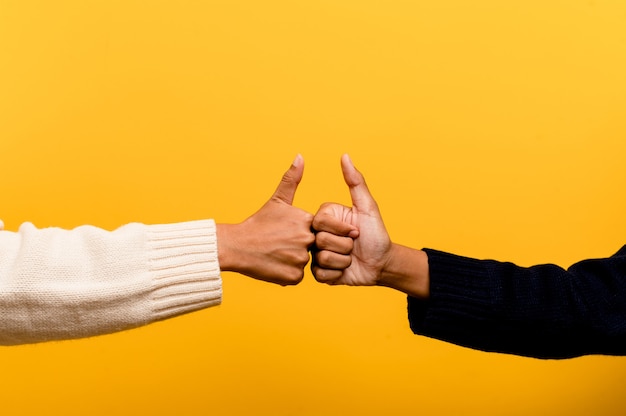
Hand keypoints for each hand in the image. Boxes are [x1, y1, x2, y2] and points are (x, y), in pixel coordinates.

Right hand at [217, 155, 314, 284]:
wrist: (236, 247)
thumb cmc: (258, 223)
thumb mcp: (277, 200)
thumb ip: (292, 179)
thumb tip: (300, 156)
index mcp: (306, 221)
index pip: (317, 230)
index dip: (301, 232)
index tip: (287, 232)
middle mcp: (306, 240)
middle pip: (312, 247)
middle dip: (298, 247)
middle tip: (280, 243)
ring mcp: (300, 260)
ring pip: (305, 262)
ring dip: (293, 260)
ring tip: (276, 253)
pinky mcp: (294, 277)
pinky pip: (297, 276)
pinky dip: (287, 273)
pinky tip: (274, 265)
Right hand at [311, 154, 429, 297]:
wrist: (382, 263)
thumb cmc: (376, 234)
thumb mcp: (367, 207)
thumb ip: (355, 182)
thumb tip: (345, 156)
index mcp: (325, 218)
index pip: (320, 222)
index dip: (342, 230)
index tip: (355, 231)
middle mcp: (318, 235)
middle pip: (320, 242)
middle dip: (344, 246)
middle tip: (353, 246)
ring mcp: (317, 254)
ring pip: (321, 259)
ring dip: (343, 261)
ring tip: (350, 258)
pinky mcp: (319, 273)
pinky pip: (321, 274)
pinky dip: (337, 274)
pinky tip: (345, 270)